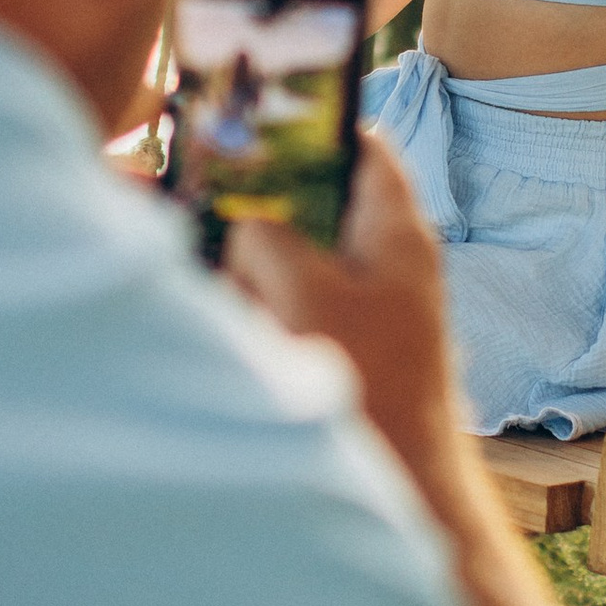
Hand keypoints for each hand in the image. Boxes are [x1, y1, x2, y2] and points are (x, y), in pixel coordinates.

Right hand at [223, 135, 461, 497]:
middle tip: (204, 202)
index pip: (361, 147)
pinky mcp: (340, 353)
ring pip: (291, 261)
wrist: (400, 490)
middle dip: (258, 209)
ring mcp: (364, 311)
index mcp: (397, 232)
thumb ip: (266, 238)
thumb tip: (241, 223)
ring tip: (226, 286)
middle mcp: (385, 264)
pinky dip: (257, 313)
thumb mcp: (303, 292)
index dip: (311, 125)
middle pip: (312, 205)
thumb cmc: (368, 387)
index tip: (255, 115)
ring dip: (250, 269)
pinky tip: (237, 329)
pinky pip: (287, 312)